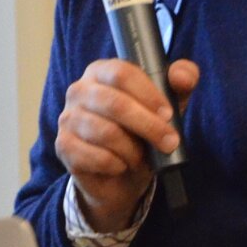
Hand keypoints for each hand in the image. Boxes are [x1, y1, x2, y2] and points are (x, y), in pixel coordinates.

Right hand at [56, 57, 198, 232]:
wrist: (121, 175)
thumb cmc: (142, 132)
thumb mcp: (167, 106)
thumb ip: (180, 83)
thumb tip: (183, 76)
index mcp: (101, 71)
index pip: (122, 73)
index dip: (148, 94)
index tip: (168, 114)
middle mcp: (79, 90)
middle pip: (115, 103)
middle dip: (148, 126)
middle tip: (169, 142)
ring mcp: (67, 118)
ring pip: (107, 133)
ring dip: (133, 150)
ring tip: (141, 156)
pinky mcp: (63, 146)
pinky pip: (96, 156)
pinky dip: (117, 165)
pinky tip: (121, 165)